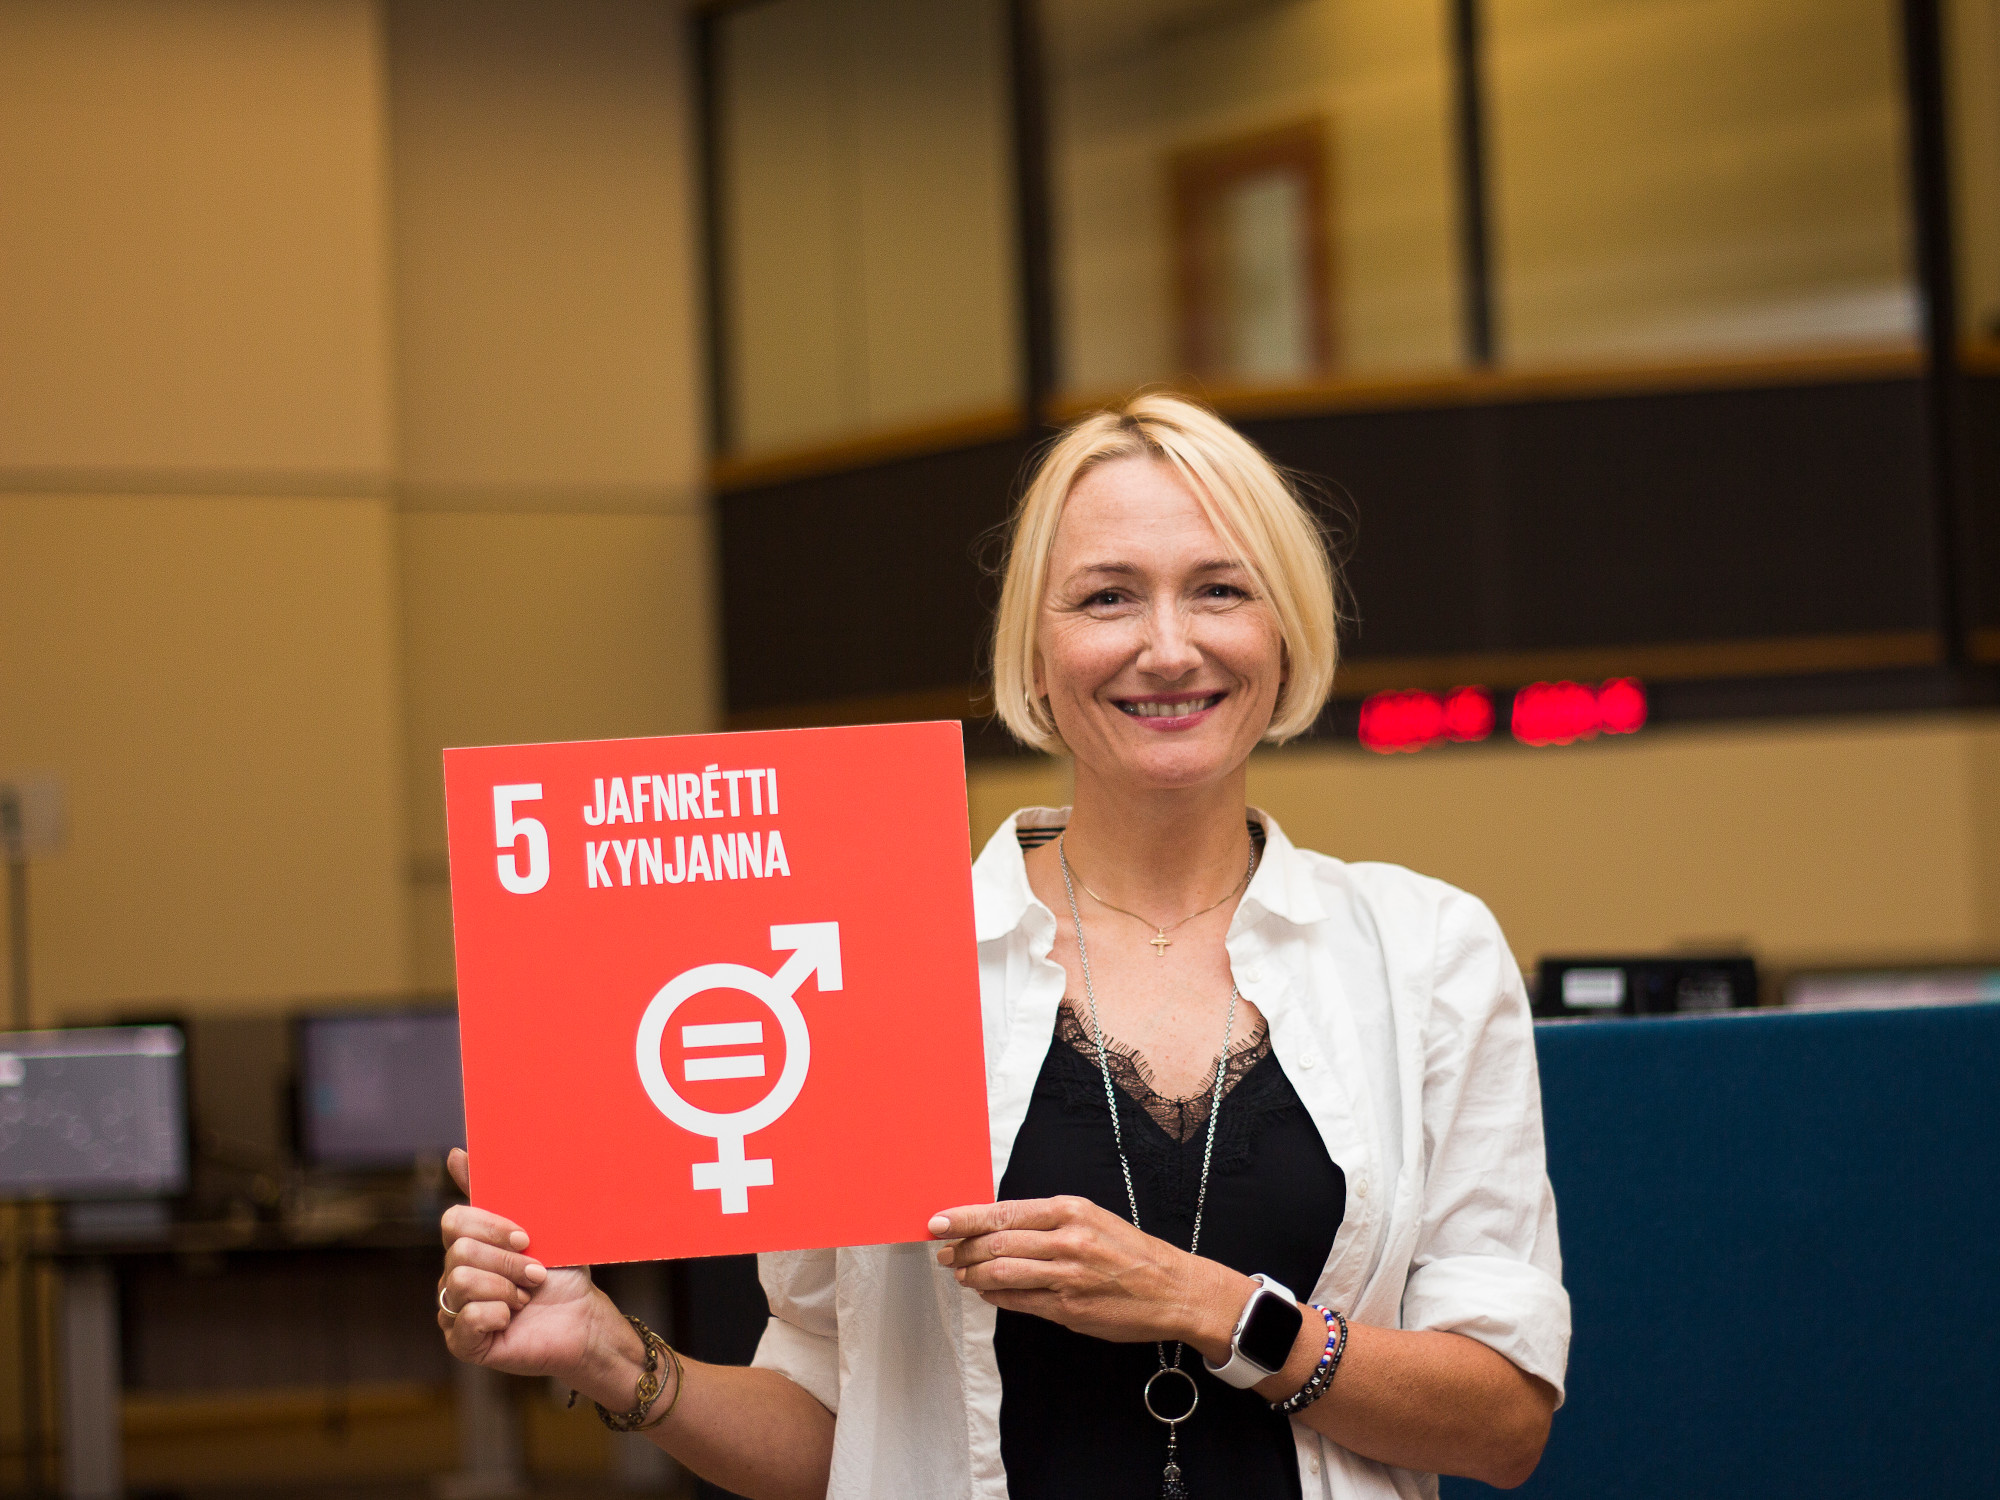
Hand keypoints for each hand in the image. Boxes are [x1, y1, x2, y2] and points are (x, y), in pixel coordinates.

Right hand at [437, 1148, 606, 1383]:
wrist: (584, 1317)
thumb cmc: (562, 1271)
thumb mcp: (537, 1224)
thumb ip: (497, 1191)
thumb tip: (456, 1153)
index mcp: (470, 1244)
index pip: (454, 1221)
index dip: (491, 1227)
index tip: (526, 1237)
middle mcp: (455, 1274)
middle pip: (461, 1251)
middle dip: (508, 1262)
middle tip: (536, 1273)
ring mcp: (455, 1309)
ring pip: (461, 1281)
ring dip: (507, 1288)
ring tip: (527, 1296)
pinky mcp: (463, 1341)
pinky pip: (465, 1320)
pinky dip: (498, 1314)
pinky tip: (512, 1318)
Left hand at [930, 1195, 1250, 1358]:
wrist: (1172, 1288)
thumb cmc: (1130, 1252)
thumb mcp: (1091, 1219)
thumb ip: (1047, 1222)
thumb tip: (998, 1226)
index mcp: (1070, 1211)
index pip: (1003, 1212)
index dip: (965, 1218)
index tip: (939, 1221)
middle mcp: (1067, 1241)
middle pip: (996, 1244)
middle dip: (961, 1248)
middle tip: (944, 1251)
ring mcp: (1067, 1276)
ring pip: (1001, 1273)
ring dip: (972, 1274)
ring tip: (961, 1273)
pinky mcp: (1068, 1308)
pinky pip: (1019, 1301)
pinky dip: (995, 1295)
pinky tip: (986, 1291)